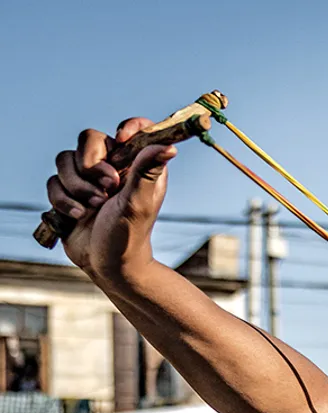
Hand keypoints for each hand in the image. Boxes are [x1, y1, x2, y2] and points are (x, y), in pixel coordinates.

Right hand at [45, 118, 175, 283]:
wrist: (108, 265)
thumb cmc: (130, 236)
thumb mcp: (140, 202)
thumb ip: (147, 171)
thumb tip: (170, 147)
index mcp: (138, 165)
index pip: (133, 129)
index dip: (127, 128)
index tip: (123, 140)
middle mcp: (113, 166)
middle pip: (88, 139)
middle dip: (91, 166)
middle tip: (108, 189)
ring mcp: (88, 178)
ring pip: (64, 160)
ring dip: (77, 187)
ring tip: (94, 208)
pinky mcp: (69, 192)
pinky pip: (52, 181)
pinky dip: (64, 200)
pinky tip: (79, 217)